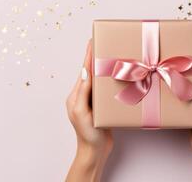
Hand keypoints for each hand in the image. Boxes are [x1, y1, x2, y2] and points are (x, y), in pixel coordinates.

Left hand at [66, 40, 112, 181]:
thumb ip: (83, 92)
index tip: (92, 42)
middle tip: (105, 46)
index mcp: (76, 96)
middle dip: (96, 59)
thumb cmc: (88, 134)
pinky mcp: (101, 106)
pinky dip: (109, 81)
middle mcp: (84, 96)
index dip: (88, 56)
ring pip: (99, 80)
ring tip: (111, 57)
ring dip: (104, 68)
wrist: (95, 150)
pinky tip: (116, 77)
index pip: (83, 71)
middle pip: (91, 73)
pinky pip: (105, 89)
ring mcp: (93, 101)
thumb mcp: (82, 112)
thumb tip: (85, 71)